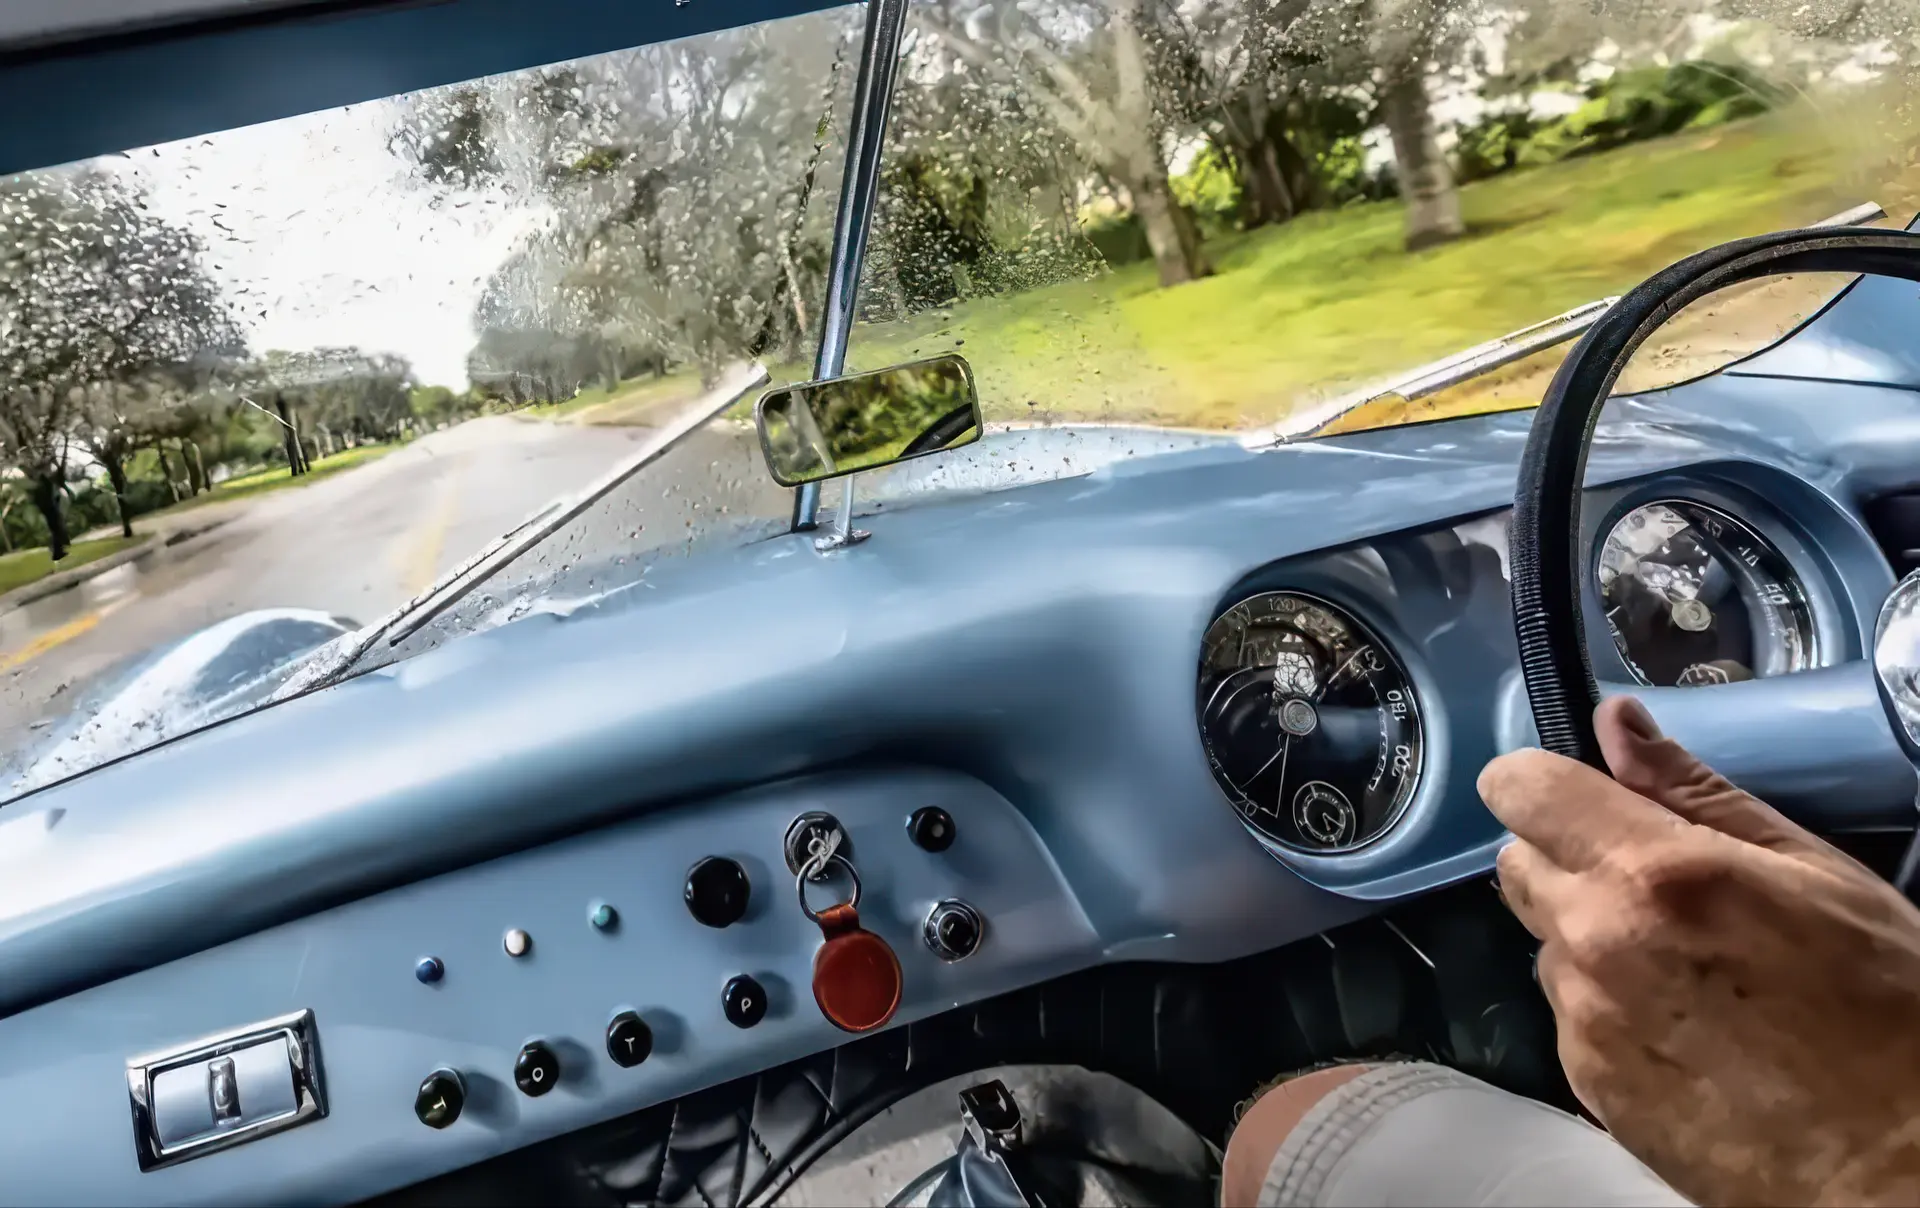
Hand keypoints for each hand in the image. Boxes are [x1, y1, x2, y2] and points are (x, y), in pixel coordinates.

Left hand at [1480, 696, 1919, 1206]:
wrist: (1897, 1164)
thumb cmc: (1886, 1010)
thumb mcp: (1813, 874)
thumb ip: (1695, 793)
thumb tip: (1616, 724)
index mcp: (1651, 875)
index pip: (1522, 789)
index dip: (1540, 781)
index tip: (1572, 791)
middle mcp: (1596, 942)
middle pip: (1520, 865)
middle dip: (1568, 858)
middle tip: (1654, 884)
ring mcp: (1585, 1020)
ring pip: (1546, 943)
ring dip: (1590, 939)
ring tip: (1688, 968)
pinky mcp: (1586, 1084)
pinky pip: (1570, 1016)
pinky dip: (1608, 1009)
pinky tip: (1686, 1027)